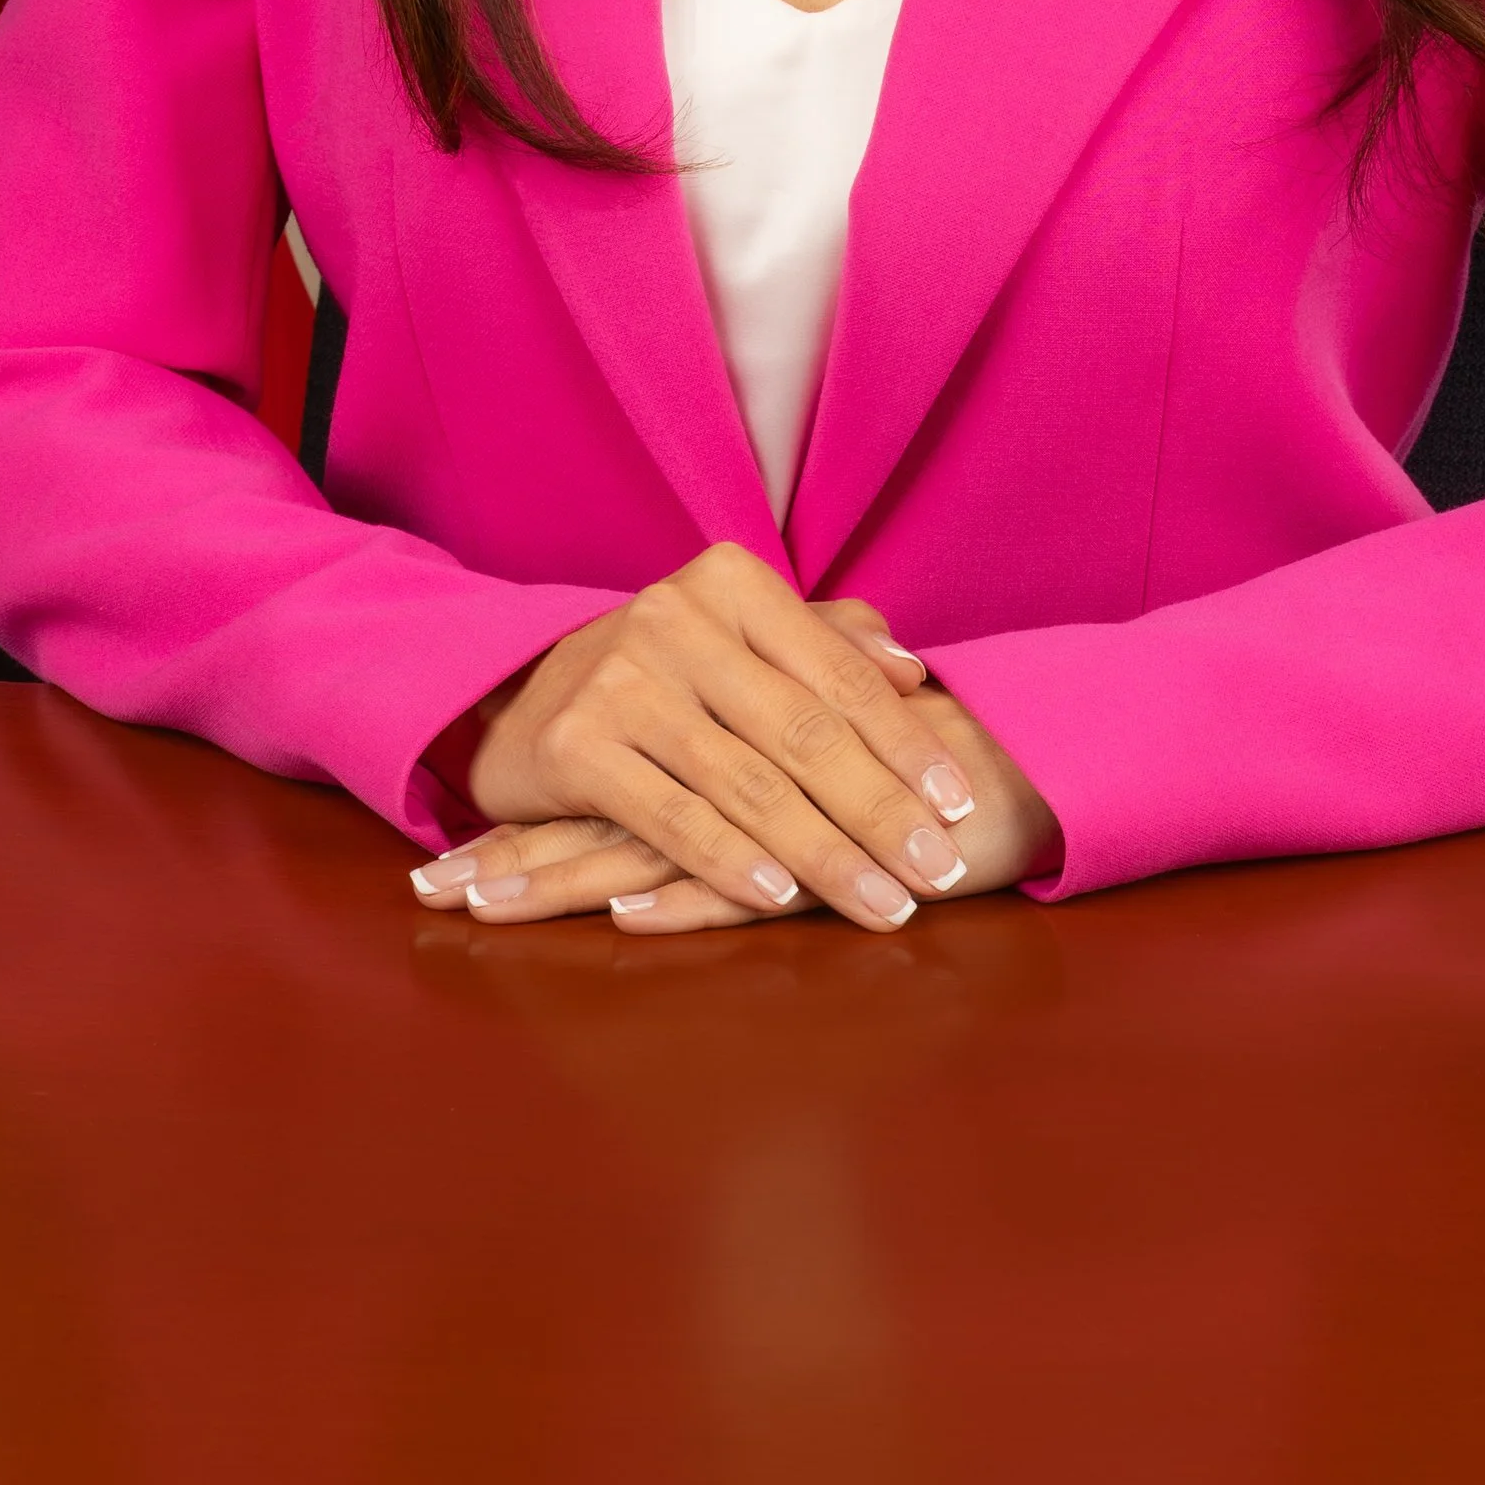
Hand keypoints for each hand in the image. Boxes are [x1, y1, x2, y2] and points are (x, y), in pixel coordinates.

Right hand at [410, 553, 1058, 934]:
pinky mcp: (573, 746)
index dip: (904, 742)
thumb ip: (830, 646)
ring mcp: (618, 679)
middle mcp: (674, 616)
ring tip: (882, 903)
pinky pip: (672, 817)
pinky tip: (782, 898)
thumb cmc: (669, 676)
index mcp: (730, 581)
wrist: (525, 698)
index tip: (958, 804)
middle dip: (879, 810)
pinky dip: (732, 861)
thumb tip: (913, 673)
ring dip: (824, 854)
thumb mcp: (745, 640)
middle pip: (801, 731)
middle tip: (936, 871)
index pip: (837, 671)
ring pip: (746, 782)